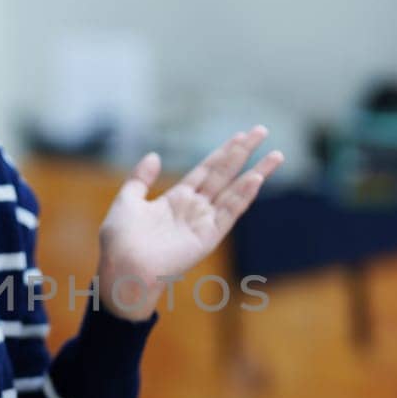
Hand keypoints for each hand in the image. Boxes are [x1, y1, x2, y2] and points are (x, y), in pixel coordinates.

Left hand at [96, 126, 283, 319]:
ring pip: (235, 191)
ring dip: (256, 172)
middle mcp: (194, 208)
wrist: (122, 267)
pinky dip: (244, 196)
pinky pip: (230, 213)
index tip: (239, 135)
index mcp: (176, 199)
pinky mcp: (208, 237)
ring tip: (276, 155)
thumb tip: (154, 155)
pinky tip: (257, 178)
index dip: (223, 152)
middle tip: (262, 130)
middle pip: (225, 174)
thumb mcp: (126, 200)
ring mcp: (203, 222)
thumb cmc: (119, 241)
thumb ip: (140, 178)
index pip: (206, 170)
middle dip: (243, 152)